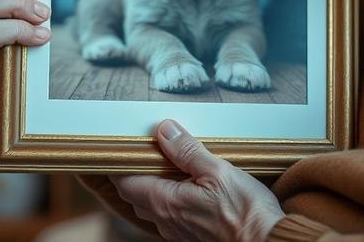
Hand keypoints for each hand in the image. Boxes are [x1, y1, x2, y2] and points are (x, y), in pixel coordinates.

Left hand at [112, 120, 283, 241]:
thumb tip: (165, 131)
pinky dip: (170, 199)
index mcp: (166, 202)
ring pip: (152, 208)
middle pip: (136, 196)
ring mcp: (179, 232)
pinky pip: (170, 217)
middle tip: (145, 151)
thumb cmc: (244, 211)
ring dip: (153, 187)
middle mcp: (166, 221)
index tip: (120, 148)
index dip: (119, 165)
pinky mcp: (193, 237)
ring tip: (167, 166)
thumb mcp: (217, 170)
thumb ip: (188, 151)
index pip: (126, 183)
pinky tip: (187, 188)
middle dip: (135, 174)